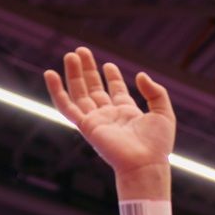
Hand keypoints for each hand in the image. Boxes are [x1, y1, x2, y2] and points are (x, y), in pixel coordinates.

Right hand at [44, 47, 174, 201]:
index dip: (112, 77)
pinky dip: (56, 91)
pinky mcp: (86, 126)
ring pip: (80, 94)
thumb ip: (156, 92)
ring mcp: (96, 120)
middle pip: (94, 89)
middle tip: (81, 51)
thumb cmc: (157, 144)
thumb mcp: (163, 113)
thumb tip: (141, 75)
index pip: (116, 91)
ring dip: (74, 75)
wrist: (146, 164)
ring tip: (71, 55)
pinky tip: (50, 75)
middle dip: (88, 70)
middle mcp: (110, 116)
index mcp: (128, 113)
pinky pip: (66, 107)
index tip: (108, 65)